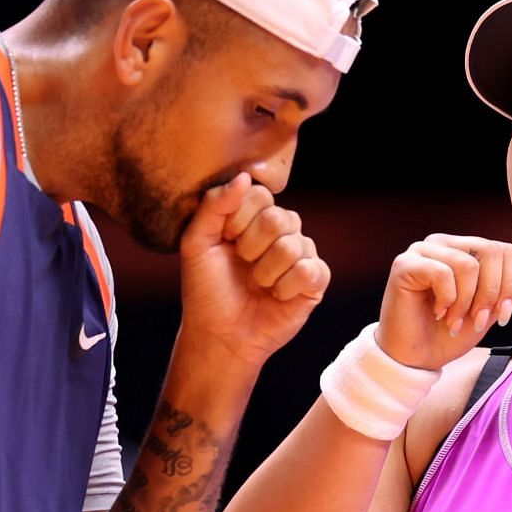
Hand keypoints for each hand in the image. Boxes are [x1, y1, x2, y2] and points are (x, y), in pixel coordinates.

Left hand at [177, 175, 329, 368]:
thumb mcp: (196, 243)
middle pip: (278, 218)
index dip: (238, 220)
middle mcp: (281, 231)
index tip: (224, 242)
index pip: (260, 194)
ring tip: (257, 285)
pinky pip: (310, 271)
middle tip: (241, 266)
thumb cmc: (206, 289)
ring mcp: (301, 255)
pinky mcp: (315, 282)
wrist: (218, 334)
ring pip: (293, 246)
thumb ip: (214, 205)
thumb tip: (244, 176)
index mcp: (254, 217)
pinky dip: (286, 287)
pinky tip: (276, 296)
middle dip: (251, 248)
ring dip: (265, 273)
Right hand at [375, 235, 511, 369]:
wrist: (416, 358)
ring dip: (467, 302)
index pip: (505, 250)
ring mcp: (422, 250)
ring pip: (468, 264)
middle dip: (492, 293)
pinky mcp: (405, 264)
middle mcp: (444, 243)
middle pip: (491, 251)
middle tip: (478, 321)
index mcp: (465, 248)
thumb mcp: (492, 310)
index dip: (510, 285)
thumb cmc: (450, 334)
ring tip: (454, 320)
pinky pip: (443, 273)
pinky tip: (438, 312)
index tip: (500, 316)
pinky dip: (448, 299)